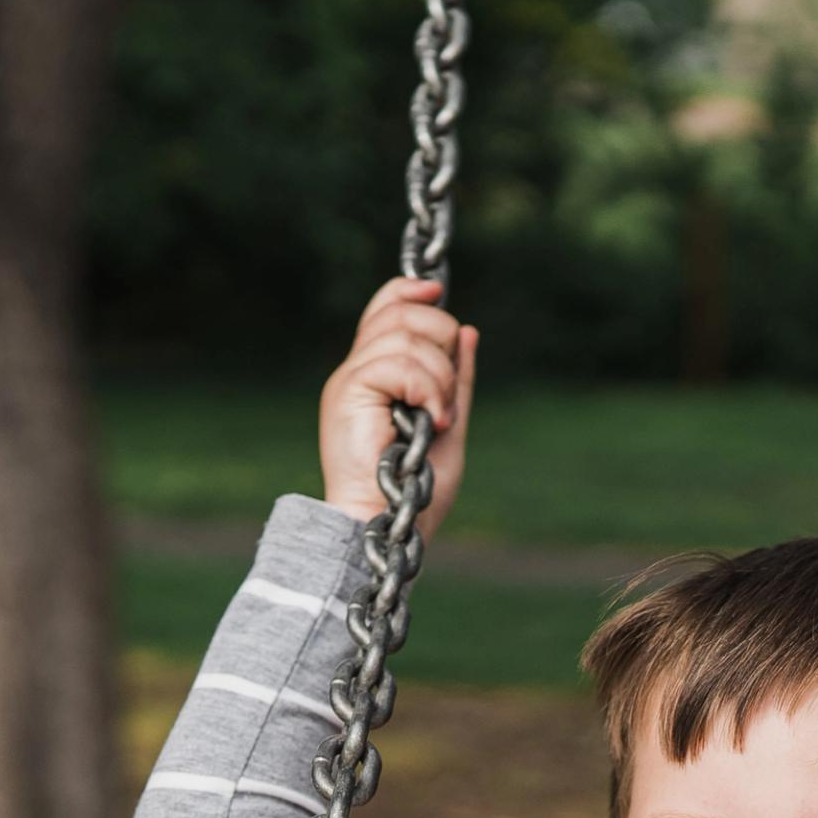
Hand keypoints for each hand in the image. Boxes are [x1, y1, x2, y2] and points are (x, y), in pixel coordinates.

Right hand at [320, 277, 477, 539]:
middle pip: (401, 312)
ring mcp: (350, 380)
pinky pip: (396, 362)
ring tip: (438, 420)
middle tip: (446, 397)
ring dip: (439, 377)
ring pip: (403, 334)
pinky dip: (427, 388)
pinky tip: (430, 422)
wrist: (388, 526)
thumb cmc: (416, 492)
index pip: (386, 307)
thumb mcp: (449, 426)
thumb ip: (455, 381)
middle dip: (441, 339)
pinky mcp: (348, 392)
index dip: (412, 291)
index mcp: (376, 376)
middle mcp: (358, 371)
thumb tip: (469, 331)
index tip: (439, 291)